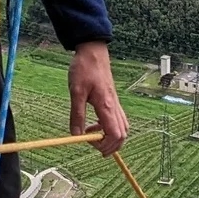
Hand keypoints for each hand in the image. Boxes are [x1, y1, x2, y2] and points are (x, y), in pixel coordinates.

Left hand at [70, 41, 128, 156]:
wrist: (93, 52)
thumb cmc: (84, 69)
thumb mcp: (76, 92)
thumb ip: (77, 115)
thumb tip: (76, 134)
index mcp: (106, 106)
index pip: (115, 135)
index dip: (105, 145)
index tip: (89, 143)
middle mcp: (115, 107)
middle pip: (122, 136)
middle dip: (110, 146)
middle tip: (92, 144)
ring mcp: (116, 104)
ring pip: (122, 129)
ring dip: (110, 137)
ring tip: (92, 134)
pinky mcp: (113, 101)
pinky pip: (117, 121)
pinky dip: (109, 128)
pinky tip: (94, 123)